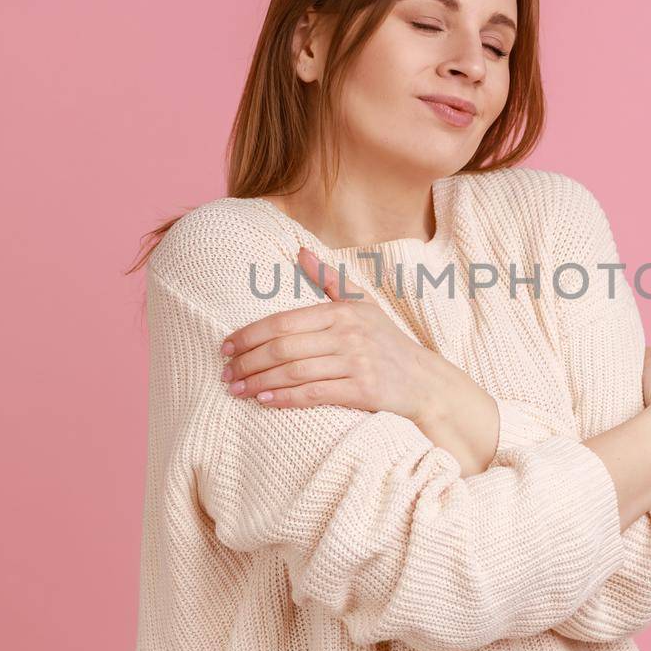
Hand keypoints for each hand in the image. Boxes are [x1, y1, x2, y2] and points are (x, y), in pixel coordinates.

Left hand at [220, 246, 437, 419]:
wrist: (423, 380)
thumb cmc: (387, 342)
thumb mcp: (363, 304)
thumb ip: (330, 280)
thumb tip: (301, 251)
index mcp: (342, 312)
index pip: (283, 322)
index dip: (250, 335)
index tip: (227, 346)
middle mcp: (347, 334)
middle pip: (283, 348)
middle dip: (248, 361)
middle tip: (226, 373)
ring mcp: (355, 362)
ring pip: (294, 372)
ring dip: (259, 382)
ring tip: (237, 389)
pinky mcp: (362, 390)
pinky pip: (313, 394)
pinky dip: (285, 397)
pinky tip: (265, 399)